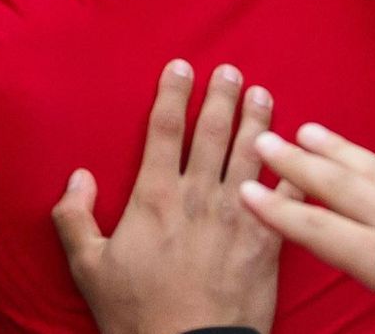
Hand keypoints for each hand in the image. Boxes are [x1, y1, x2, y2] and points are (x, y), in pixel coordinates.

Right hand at [54, 64, 283, 333]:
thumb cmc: (137, 315)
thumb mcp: (88, 269)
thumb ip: (74, 218)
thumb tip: (77, 177)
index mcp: (155, 197)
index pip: (164, 129)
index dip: (173, 92)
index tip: (181, 66)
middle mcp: (199, 196)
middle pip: (213, 131)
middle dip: (221, 95)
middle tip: (230, 69)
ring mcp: (237, 216)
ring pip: (252, 154)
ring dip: (259, 120)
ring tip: (263, 93)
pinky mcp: (267, 240)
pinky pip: (285, 196)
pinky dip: (292, 171)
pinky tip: (299, 155)